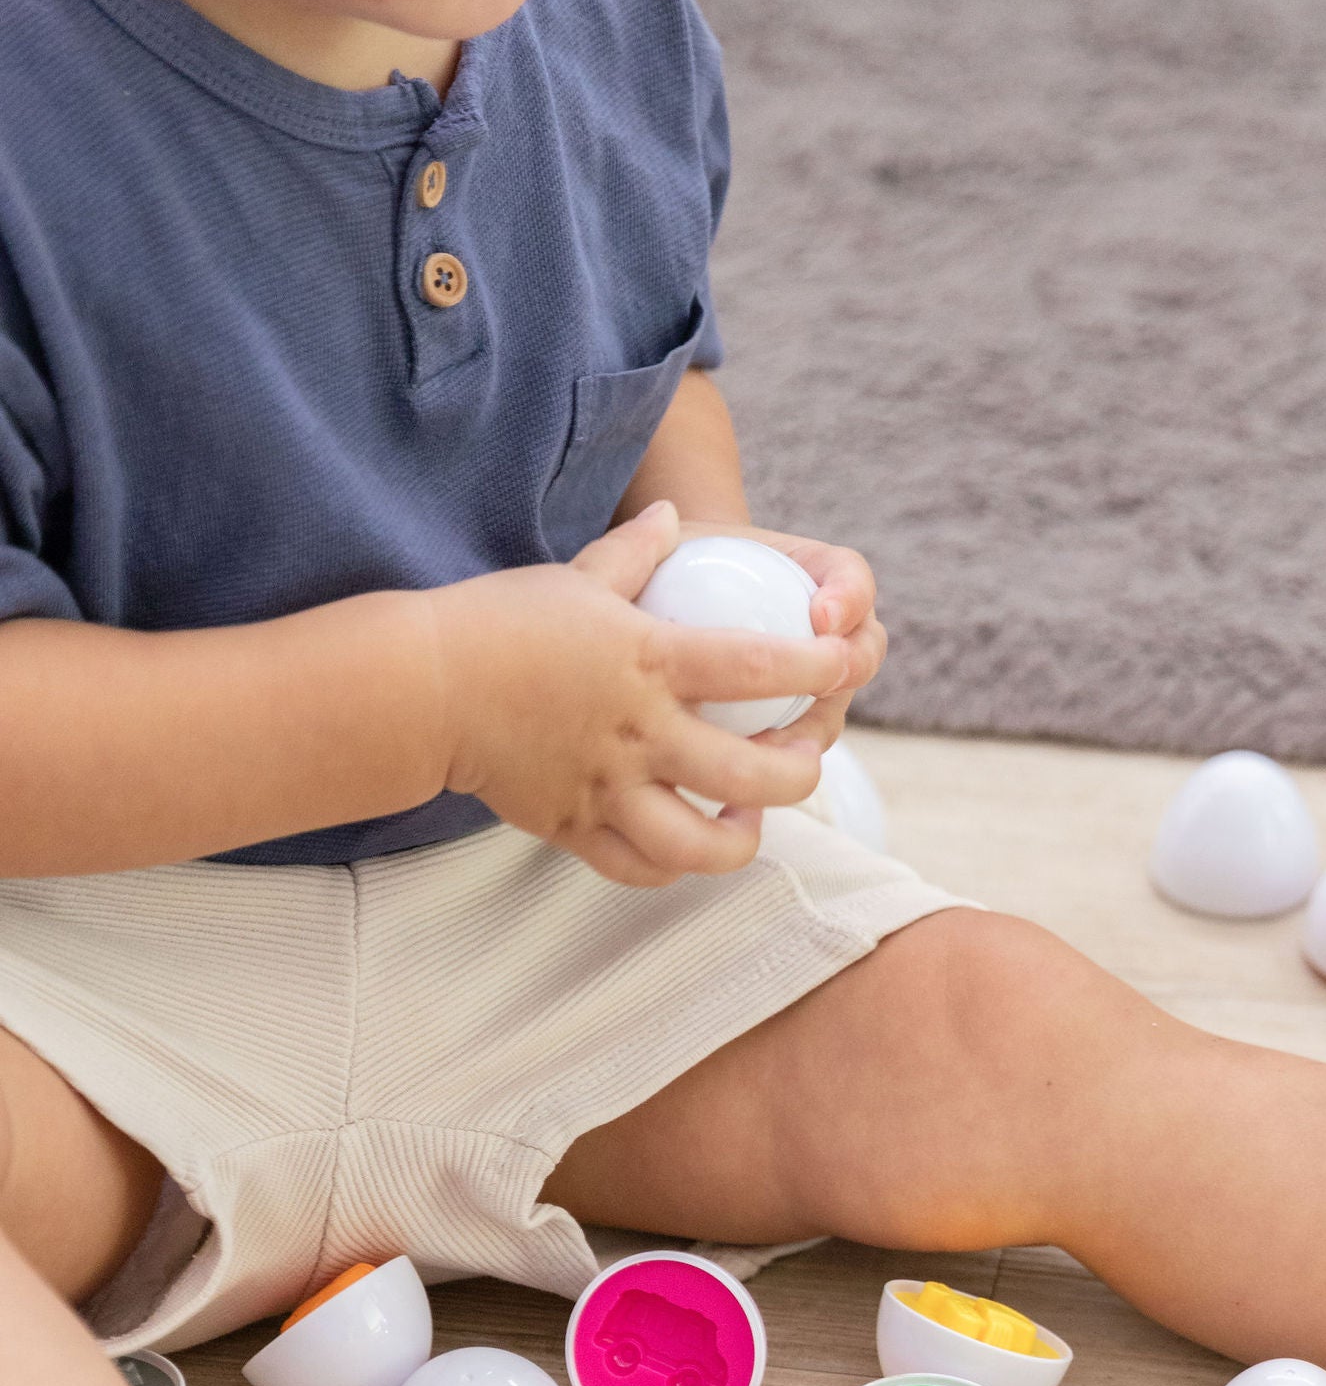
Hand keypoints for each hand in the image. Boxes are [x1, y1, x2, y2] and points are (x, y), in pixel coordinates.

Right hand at [427, 505, 865, 887]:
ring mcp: (607, 788)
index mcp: (649, 660)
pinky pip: (640, 867)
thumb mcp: (576, 577)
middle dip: (799, 770)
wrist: (422, 686)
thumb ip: (637, 552)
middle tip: (802, 754)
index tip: (842, 665)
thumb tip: (673, 517)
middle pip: (753, 774)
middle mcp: (638, 732)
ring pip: (701, 843)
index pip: (761, 667)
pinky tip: (689, 842)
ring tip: (750, 814)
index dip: (818, 668)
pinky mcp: (573, 827)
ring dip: (742, 837)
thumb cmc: (499, 621)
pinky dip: (675, 865)